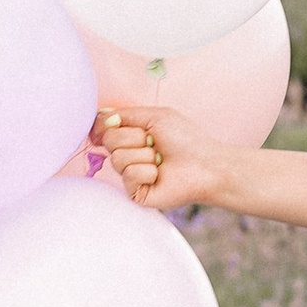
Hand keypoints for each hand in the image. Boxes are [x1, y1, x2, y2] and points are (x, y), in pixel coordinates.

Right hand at [91, 100, 228, 215]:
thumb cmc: (185, 139)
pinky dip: (146, 171)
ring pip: (117, 158)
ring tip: (159, 160)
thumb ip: (126, 114)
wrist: (205, 165)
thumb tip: (101, 116)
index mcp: (130, 136)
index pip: (102, 128)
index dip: (104, 124)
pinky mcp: (135, 192)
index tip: (115, 122)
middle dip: (133, 137)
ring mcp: (130, 174)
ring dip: (143, 155)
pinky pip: (128, 175)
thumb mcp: (155, 116)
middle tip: (154, 142)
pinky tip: (159, 175)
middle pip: (108, 140)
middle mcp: (127, 154)